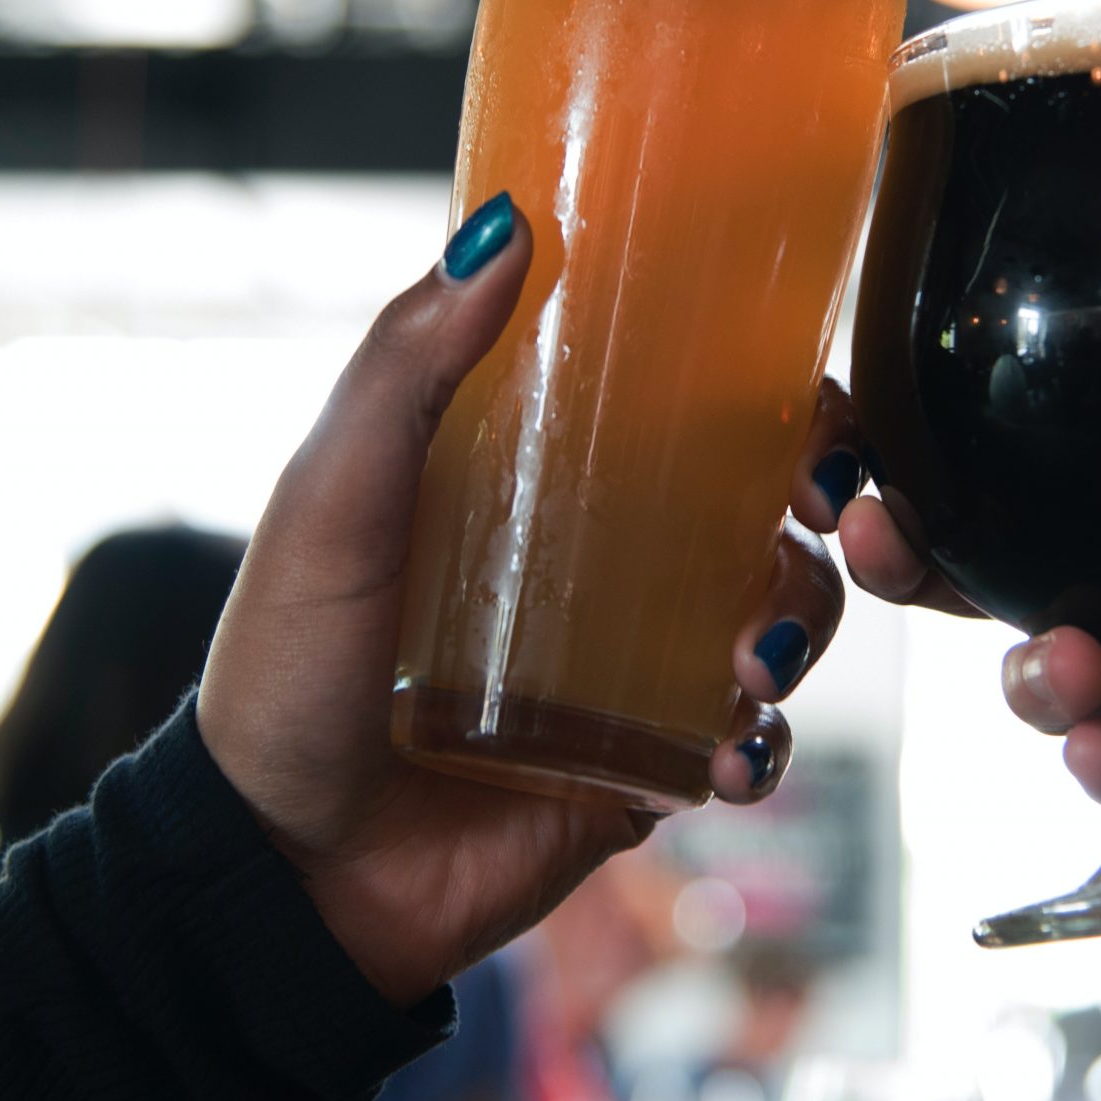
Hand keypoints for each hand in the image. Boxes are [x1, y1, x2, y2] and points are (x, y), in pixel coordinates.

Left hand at [196, 198, 854, 1007]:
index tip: (805, 398)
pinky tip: (727, 753)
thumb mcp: (333, 497)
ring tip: (754, 661)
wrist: (278, 872)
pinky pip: (743, 749)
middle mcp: (599, 565)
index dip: (768, 393)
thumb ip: (408, 365)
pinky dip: (760, 746)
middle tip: (819, 519)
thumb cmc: (283, 672)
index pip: (682, 406)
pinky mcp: (638, 772)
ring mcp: (628, 671)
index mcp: (537, 478)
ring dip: (798, 625)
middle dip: (822, 510)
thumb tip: (501, 229)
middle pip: (762, 508)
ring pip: (776, 622)